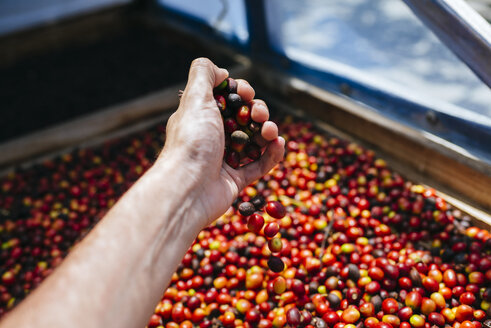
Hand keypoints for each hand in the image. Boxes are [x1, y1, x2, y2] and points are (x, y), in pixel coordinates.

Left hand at [159, 58, 284, 226]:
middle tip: (260, 114)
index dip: (241, 93)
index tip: (247, 92)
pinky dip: (271, 155)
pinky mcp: (235, 179)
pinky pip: (258, 165)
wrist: (189, 188)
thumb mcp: (195, 98)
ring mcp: (224, 159)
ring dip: (268, 131)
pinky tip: (279, 145)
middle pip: (244, 118)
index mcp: (201, 116)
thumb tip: (220, 71)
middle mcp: (212, 136)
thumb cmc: (192, 141)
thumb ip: (204, 73)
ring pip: (253, 140)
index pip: (227, 99)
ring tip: (271, 132)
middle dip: (258, 111)